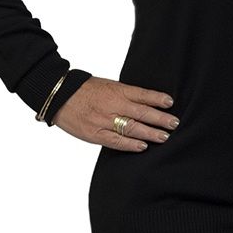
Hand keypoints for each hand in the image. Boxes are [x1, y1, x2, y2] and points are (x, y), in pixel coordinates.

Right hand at [53, 77, 177, 151]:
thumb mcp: (108, 85)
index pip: (141, 94)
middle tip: (174, 123)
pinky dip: (130, 145)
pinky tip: (143, 147)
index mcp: (116, 91)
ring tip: (164, 137)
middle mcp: (112, 105)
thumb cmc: (85, 90)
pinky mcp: (95, 134)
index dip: (157, 98)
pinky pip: (115, 141)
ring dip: (150, 133)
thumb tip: (149, 101)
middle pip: (141, 112)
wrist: (58, 96)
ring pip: (131, 128)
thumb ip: (126, 94)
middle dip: (160, 119)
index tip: (171, 103)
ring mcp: (103, 120)